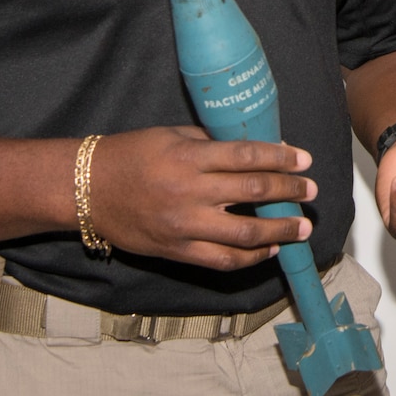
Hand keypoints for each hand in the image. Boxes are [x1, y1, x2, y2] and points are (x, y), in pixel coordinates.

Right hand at [87, 126, 315, 270]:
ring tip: (301, 228)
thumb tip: (254, 149)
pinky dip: (251, 256)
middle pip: (253, 192)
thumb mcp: (171, 135)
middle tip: (310, 191)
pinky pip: (222, 260)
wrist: (86, 189)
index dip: (281, 159)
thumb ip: (210, 143)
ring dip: (280, 230)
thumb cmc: (130, 155)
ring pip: (245, 233)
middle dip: (288, 191)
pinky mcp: (176, 251)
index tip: (304, 160)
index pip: (247, 156)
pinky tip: (269, 249)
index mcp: (188, 157)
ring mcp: (183, 226)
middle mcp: (189, 192)